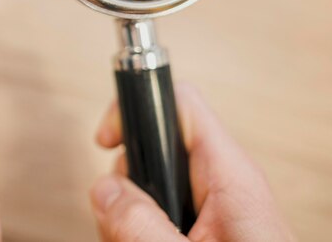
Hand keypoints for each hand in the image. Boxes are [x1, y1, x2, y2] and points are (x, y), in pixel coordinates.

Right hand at [90, 82, 294, 241]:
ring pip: (150, 184)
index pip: (179, 103)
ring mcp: (211, 206)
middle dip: (125, 183)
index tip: (107, 139)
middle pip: (154, 147)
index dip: (137, 107)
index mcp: (228, 175)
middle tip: (121, 224)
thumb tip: (104, 189)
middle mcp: (220, 182)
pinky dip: (140, 231)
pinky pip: (158, 212)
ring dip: (129, 216)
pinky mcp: (204, 228)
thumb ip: (142, 226)